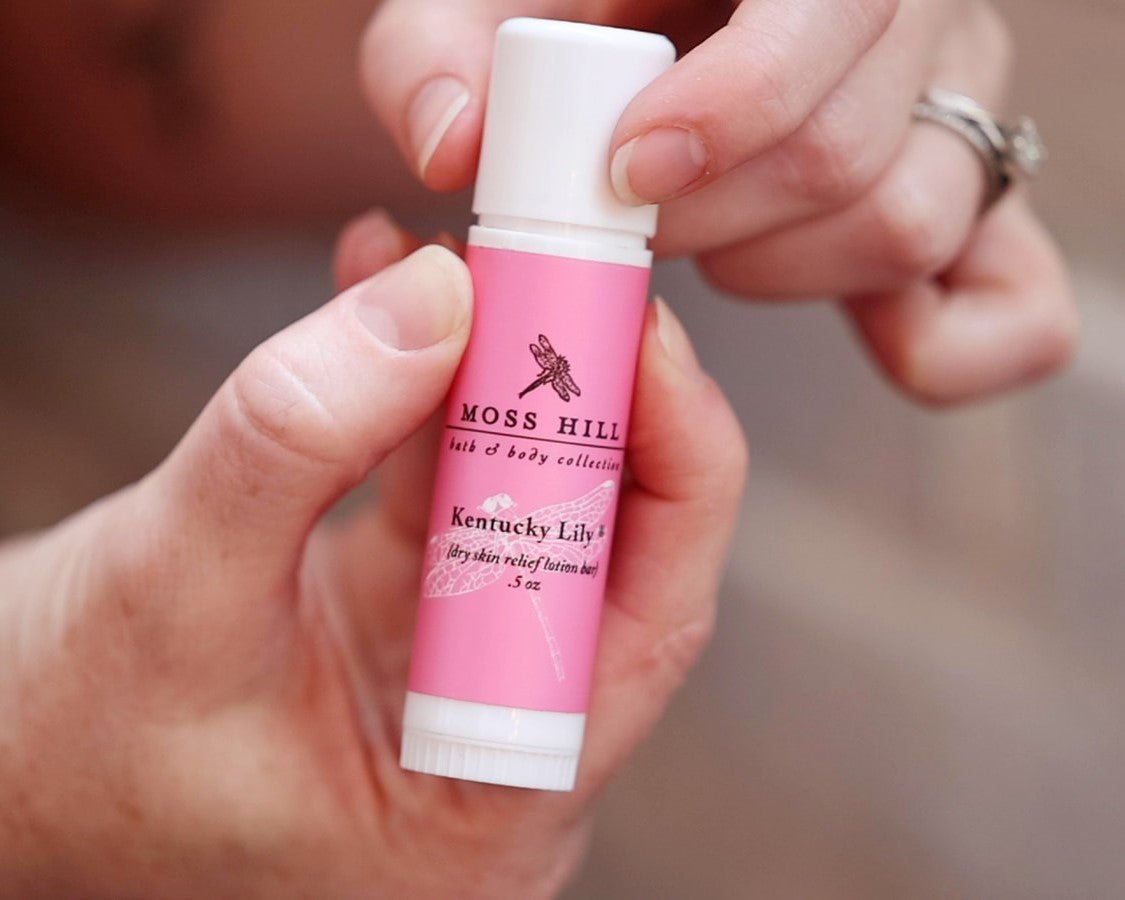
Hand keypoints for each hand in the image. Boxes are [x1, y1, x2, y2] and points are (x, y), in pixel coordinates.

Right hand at [0, 216, 746, 897]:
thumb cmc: (62, 737)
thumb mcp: (169, 586)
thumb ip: (299, 435)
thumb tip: (435, 298)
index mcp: (485, 808)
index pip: (646, 622)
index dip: (668, 459)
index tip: (633, 327)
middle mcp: (499, 748)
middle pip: (607, 547)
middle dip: (581, 397)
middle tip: (557, 271)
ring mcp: (458, 674)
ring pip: (532, 500)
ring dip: (500, 377)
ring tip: (467, 268)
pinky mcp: (412, 608)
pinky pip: (454, 481)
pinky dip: (432, 392)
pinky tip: (400, 302)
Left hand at [361, 0, 1077, 404]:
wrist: (642, 23)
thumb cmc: (569, 13)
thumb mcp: (482, 9)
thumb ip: (433, 57)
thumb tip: (451, 147)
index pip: (842, 9)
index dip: (739, 107)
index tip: (627, 174)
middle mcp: (922, 16)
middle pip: (854, 154)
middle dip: (714, 224)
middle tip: (629, 229)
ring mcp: (960, 116)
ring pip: (911, 225)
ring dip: (777, 270)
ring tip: (698, 240)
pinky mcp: (974, 214)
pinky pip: (1014, 310)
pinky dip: (930, 349)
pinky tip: (821, 307)